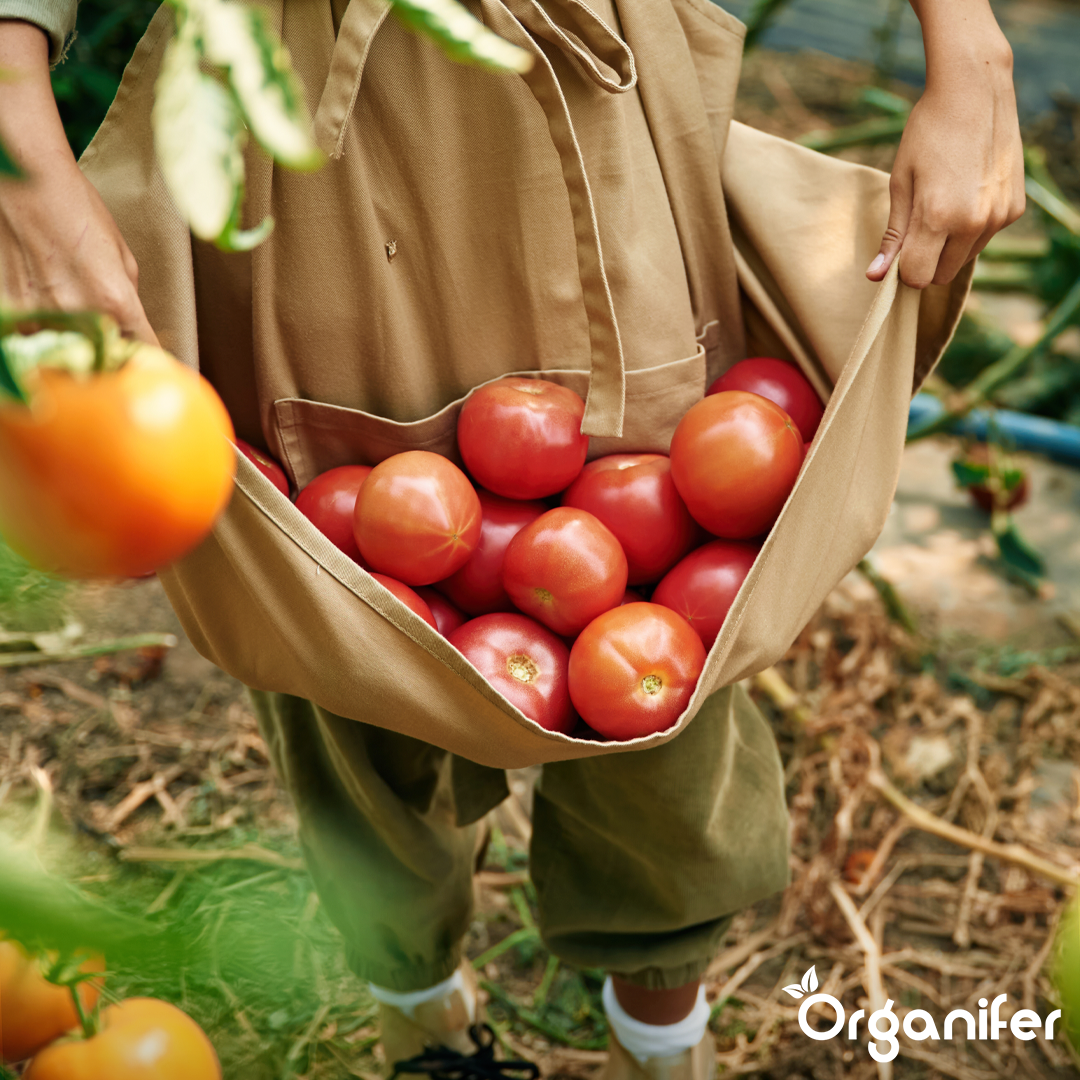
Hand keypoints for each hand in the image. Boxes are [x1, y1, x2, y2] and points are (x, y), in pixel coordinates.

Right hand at [0, 20, 156, 342]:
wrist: (22, 177)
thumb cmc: (75, 206)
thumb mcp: (121, 253)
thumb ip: (128, 295)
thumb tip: (131, 324)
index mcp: (115, 301)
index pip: (144, 351)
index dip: (152, 365)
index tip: (156, 374)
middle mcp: (77, 313)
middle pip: (102, 360)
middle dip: (109, 361)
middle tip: (112, 356)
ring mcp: (38, 313)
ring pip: (63, 352)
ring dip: (71, 348)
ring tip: (72, 326)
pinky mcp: (9, 307)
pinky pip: (29, 336)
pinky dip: (38, 332)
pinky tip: (44, 313)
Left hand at [866, 3, 1024, 289]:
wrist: (975, 91)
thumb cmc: (927, 134)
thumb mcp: (900, 183)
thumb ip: (892, 235)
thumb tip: (874, 276)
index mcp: (938, 218)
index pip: (916, 277)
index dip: (903, 268)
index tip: (900, 248)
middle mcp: (973, 223)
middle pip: (941, 275)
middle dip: (926, 261)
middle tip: (919, 226)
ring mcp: (998, 217)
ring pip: (964, 260)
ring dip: (950, 246)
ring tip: (944, 203)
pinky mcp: (1014, 209)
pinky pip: (985, 239)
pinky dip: (972, 229)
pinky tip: (967, 194)